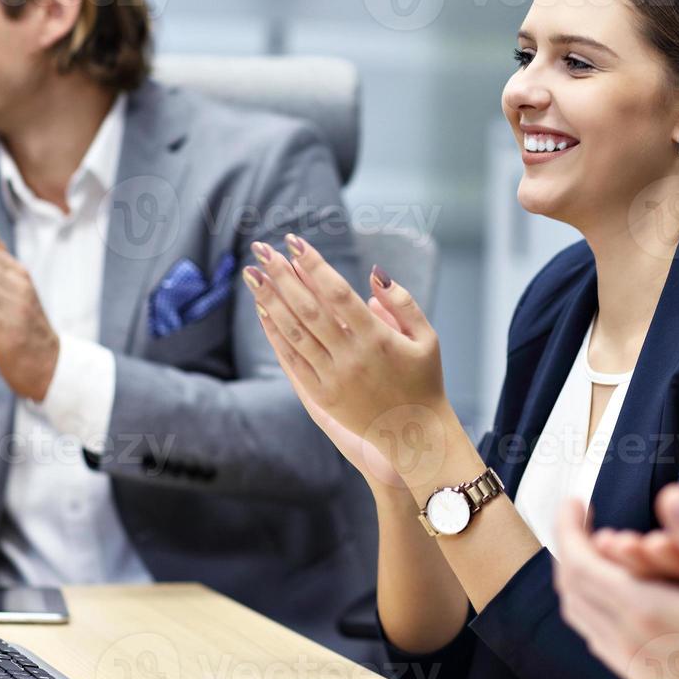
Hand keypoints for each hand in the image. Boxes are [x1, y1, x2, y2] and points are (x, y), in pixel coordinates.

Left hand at [262, 266, 409, 490]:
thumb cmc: (423, 381)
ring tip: (252, 275)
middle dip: (282, 277)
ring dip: (270, 301)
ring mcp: (333, 379)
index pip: (337, 293)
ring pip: (294, 333)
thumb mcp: (426, 338)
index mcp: (378, 339)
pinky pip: (292, 359)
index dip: (314, 265)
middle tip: (262, 250)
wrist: (414, 435)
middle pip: (308, 309)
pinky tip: (263, 310)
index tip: (294, 242)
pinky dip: (275, 334)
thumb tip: (374, 273)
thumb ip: (402, 302)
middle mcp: (352, 358)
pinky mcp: (321, 397)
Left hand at [555, 484, 678, 678]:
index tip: (575, 501)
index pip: (580, 565)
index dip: (570, 528)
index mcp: (646, 615)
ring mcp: (636, 667)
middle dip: (570, 547)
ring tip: (591, 548)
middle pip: (573, 590)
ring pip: (582, 617)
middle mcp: (631, 645)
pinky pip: (599, 638)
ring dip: (578, 578)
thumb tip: (670, 495)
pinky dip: (593, 606)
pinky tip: (613, 593)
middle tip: (579, 518)